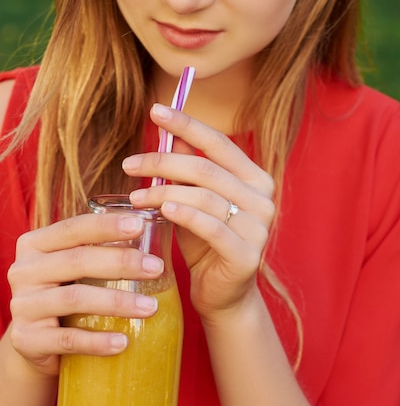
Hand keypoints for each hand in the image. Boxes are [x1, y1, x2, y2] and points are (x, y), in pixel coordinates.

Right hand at [7, 212, 162, 374]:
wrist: (35, 343)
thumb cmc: (65, 294)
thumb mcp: (74, 269)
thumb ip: (98, 250)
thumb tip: (155, 234)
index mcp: (35, 245)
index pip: (73, 228)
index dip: (106, 226)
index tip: (140, 225)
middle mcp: (24, 271)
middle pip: (77, 260)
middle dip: (121, 262)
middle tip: (155, 267)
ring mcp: (23, 306)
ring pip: (75, 298)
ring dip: (117, 302)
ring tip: (150, 307)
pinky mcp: (27, 340)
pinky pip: (68, 339)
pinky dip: (98, 341)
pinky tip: (123, 341)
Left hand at [123, 103, 274, 320]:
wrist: (222, 295)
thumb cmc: (205, 244)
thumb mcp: (196, 201)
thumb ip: (191, 169)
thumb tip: (173, 132)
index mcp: (255, 178)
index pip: (219, 142)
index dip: (186, 123)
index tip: (155, 110)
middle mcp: (263, 198)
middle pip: (206, 168)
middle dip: (163, 161)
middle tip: (130, 164)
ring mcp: (259, 227)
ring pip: (205, 196)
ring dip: (164, 191)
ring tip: (136, 196)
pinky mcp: (247, 254)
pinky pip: (211, 226)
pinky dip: (184, 214)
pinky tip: (161, 209)